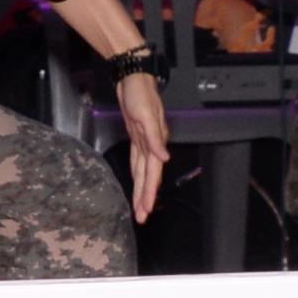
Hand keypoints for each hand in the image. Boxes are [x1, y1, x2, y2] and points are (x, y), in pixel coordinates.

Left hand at [118, 70, 169, 222]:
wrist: (133, 80)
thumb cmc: (140, 94)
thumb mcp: (146, 115)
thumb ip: (155, 138)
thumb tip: (164, 158)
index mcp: (155, 142)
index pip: (153, 173)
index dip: (150, 192)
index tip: (147, 209)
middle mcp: (152, 145)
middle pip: (149, 177)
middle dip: (146, 198)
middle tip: (143, 217)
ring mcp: (145, 142)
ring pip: (144, 172)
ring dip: (143, 190)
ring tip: (141, 208)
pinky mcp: (137, 138)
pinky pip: (138, 163)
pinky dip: (138, 175)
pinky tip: (138, 183)